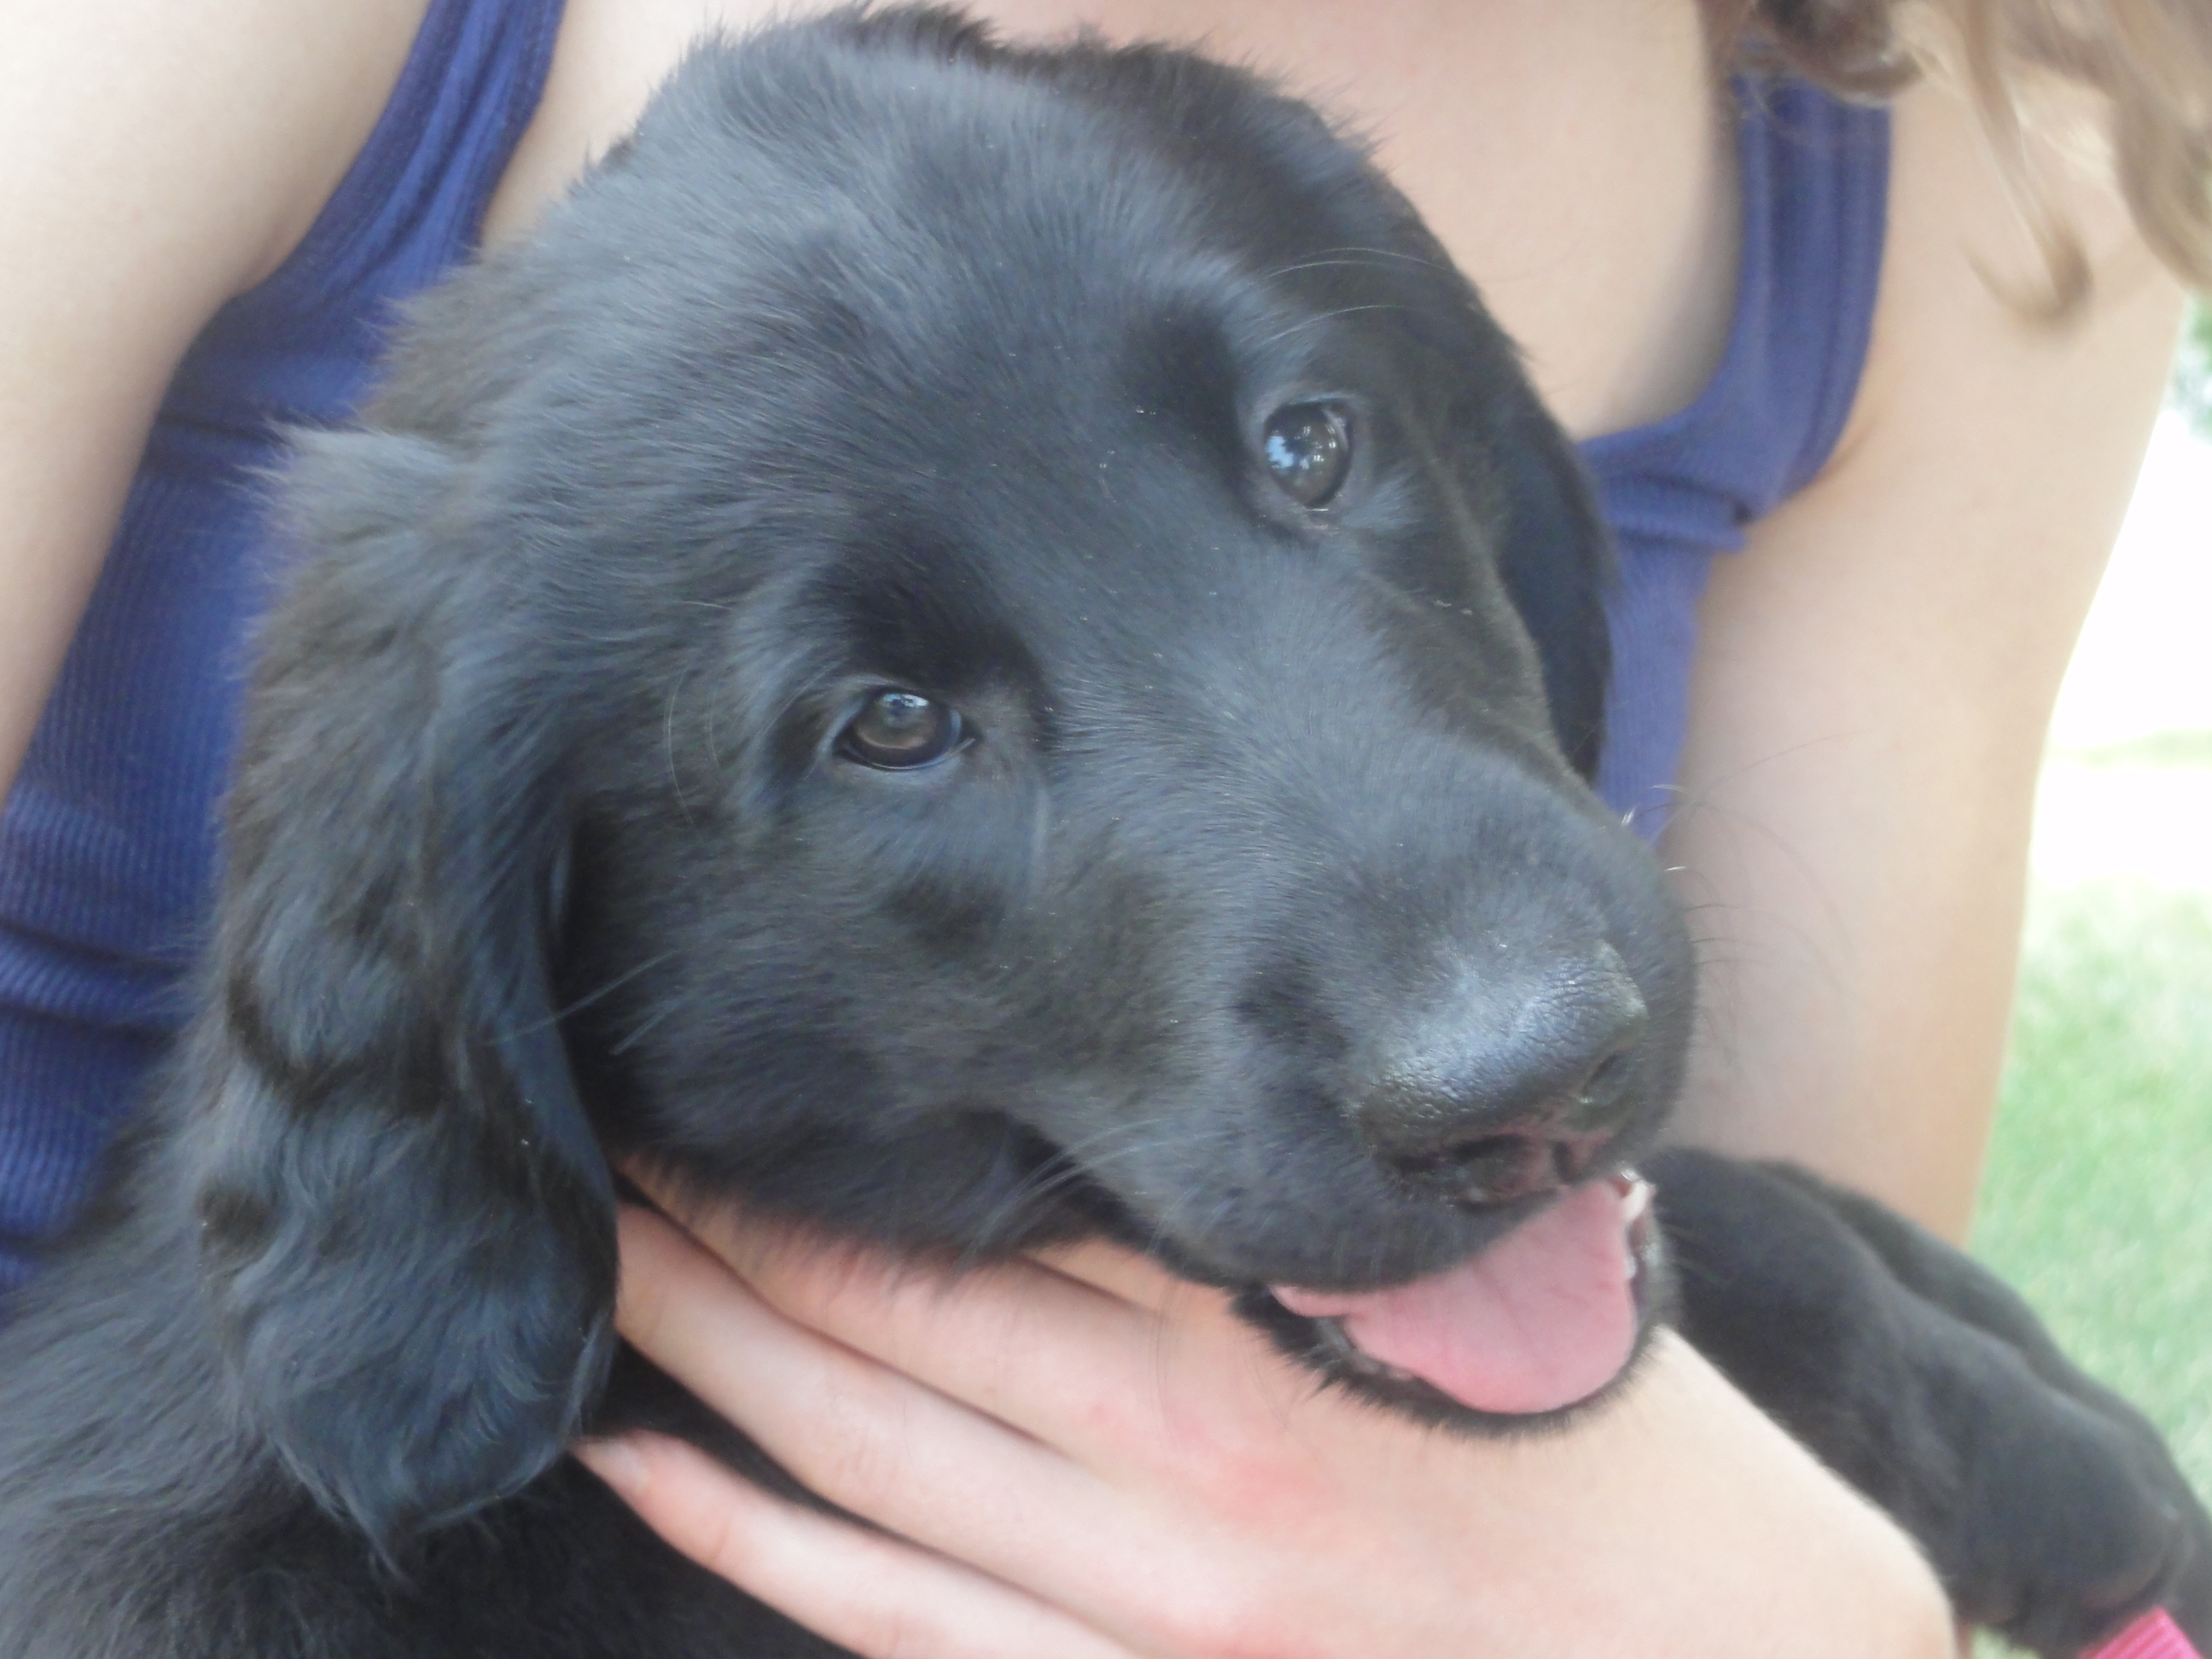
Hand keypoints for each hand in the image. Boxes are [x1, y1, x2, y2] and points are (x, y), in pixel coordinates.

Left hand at [579, 1182, 1953, 1658]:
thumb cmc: (1627, 1463)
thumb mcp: (1482, 1294)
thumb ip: (1295, 1229)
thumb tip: (1127, 1143)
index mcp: (1272, 1344)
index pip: (986, 1223)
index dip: (823, 1162)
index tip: (724, 1090)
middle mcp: (1183, 1481)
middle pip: (880, 1334)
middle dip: (717, 1238)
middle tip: (600, 1144)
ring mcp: (1150, 1622)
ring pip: (857, 1476)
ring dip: (704, 1366)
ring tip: (593, 1272)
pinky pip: (903, 1630)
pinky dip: (762, 1551)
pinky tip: (659, 1475)